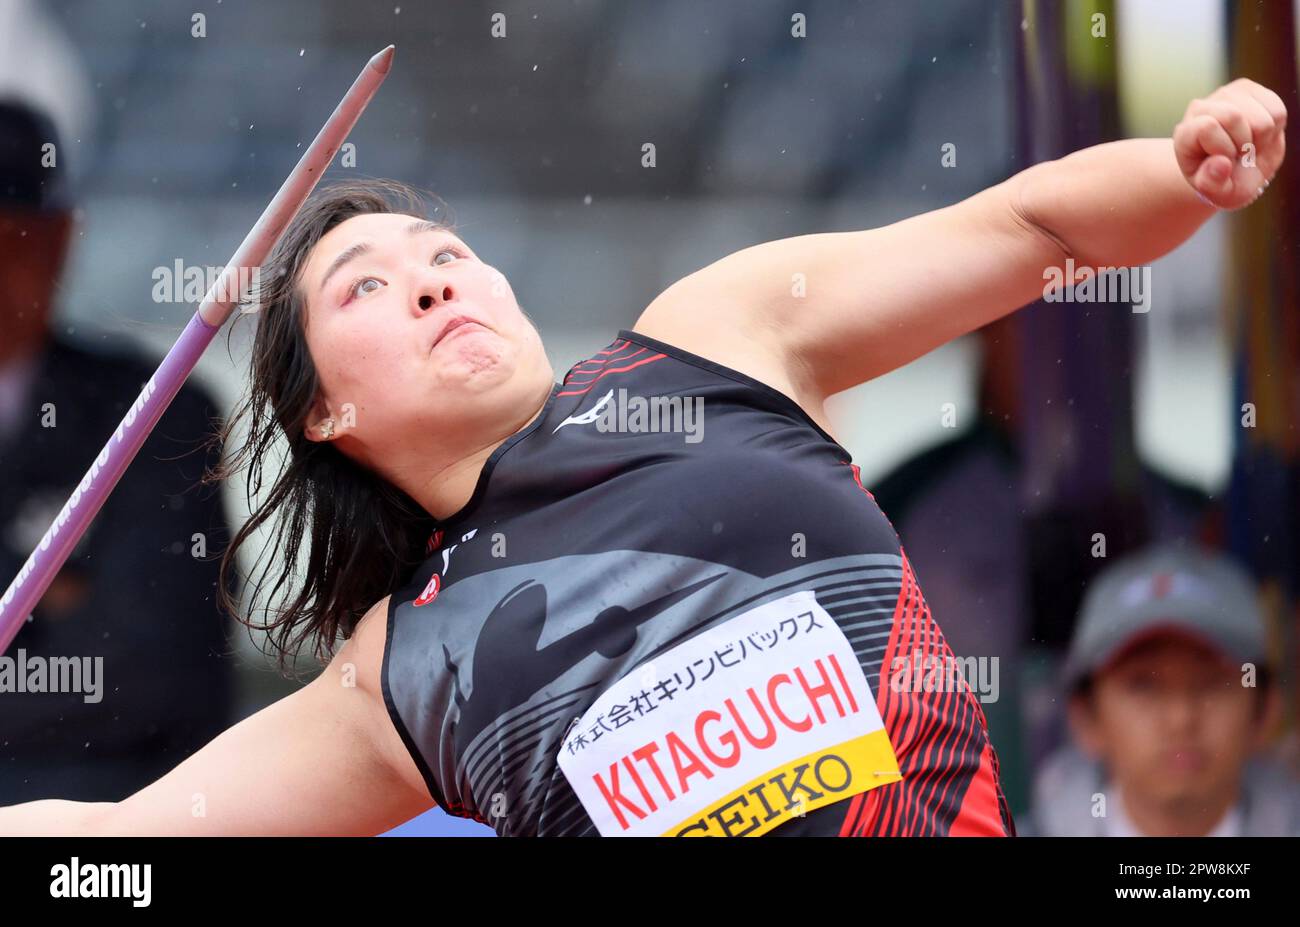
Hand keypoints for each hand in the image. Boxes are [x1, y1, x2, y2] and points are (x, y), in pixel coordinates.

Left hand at [1174, 77, 1286, 209]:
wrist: (1238, 169)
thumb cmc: (1223, 181)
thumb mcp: (1215, 193)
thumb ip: (1212, 184)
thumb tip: (1220, 163)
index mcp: (1185, 133)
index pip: (1207, 127)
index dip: (1223, 149)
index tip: (1223, 161)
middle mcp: (1201, 108)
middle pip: (1234, 116)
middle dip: (1244, 144)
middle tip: (1238, 155)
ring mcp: (1226, 95)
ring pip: (1261, 116)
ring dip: (1260, 138)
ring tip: (1248, 145)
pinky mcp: (1250, 90)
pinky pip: (1277, 111)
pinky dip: (1274, 129)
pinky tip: (1259, 135)